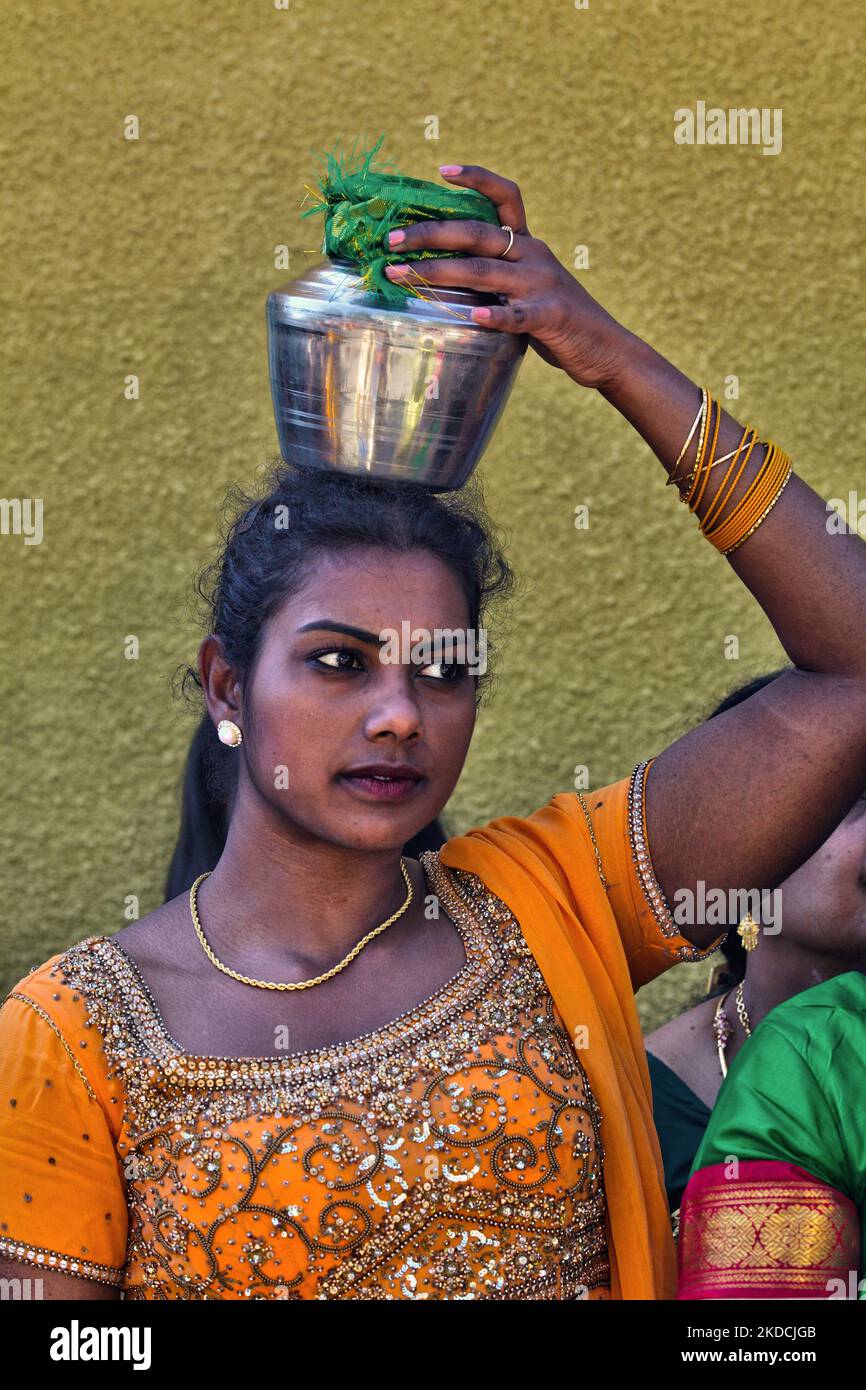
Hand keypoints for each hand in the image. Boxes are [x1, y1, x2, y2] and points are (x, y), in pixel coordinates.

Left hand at [384, 163, 634, 390]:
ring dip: (438, 272)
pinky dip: (497, 316)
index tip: (441, 170)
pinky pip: (519, 316)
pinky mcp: (551, 317)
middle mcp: (535, 255)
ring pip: (483, 272)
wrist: (604, 348)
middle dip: (429, 234)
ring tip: (401, 275)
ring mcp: (543, 285)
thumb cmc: (554, 321)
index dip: (477, 177)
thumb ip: (493, 276)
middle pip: (477, 234)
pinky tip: (476, 318)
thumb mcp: (525, 287)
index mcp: (528, 244)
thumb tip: (442, 274)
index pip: (506, 196)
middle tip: (391, 240)